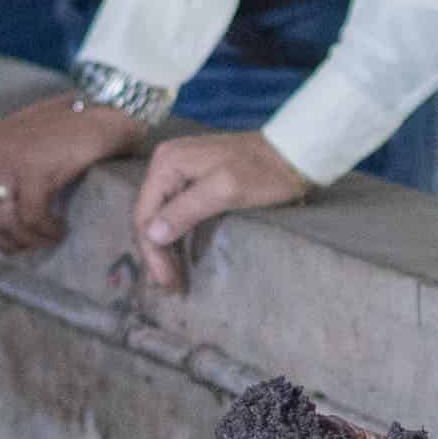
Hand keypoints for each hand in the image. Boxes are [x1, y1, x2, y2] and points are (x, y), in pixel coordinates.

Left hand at [0, 94, 149, 258]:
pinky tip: (59, 230)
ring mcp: (11, 158)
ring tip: (46, 239)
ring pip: (3, 220)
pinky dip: (45, 231)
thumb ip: (7, 171)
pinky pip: (32, 216)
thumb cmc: (72, 132)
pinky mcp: (35, 168)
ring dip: (26, 240)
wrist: (106, 113)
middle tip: (21, 249)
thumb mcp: (27, 145)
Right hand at [127, 127, 314, 293]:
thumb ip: (187, 209)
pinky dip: (173, 234)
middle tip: (169, 286)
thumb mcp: (226, 190)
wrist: (292, 152)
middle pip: (147, 215)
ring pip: (158, 215)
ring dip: (162, 247)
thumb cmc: (264, 172)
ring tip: (170, 277)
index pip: (145, 214)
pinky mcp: (191, 178)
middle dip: (155, 252)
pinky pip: (172, 209)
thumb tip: (152, 234)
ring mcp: (177, 169)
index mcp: (167, 163)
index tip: (167, 281)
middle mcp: (165, 162)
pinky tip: (176, 253)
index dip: (152, 252)